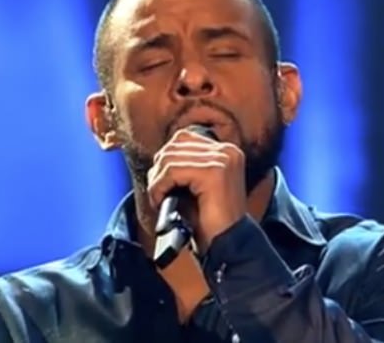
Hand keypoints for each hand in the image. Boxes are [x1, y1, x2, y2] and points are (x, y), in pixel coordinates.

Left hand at [147, 128, 247, 252]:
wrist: (227, 245)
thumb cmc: (209, 221)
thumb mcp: (195, 186)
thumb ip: (183, 166)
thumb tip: (158, 158)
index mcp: (226, 152)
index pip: (183, 138)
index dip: (166, 159)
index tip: (160, 182)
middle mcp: (227, 151)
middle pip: (175, 145)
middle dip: (159, 169)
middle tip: (156, 192)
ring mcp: (223, 160)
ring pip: (171, 157)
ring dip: (157, 180)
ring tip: (158, 198)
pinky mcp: (214, 172)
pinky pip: (172, 171)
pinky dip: (159, 186)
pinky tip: (160, 200)